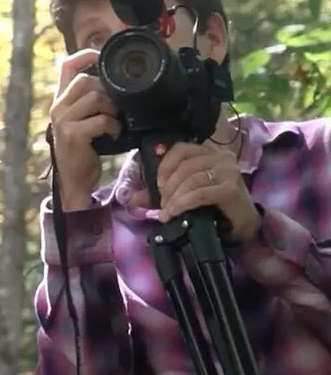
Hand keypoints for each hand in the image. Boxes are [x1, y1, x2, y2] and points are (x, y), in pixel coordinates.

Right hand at [48, 49, 121, 209]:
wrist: (73, 179)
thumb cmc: (82, 148)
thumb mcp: (81, 120)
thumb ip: (89, 101)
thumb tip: (115, 84)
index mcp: (60, 100)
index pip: (67, 66)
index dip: (85, 55)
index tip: (101, 55)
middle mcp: (58, 107)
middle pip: (85, 80)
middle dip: (107, 90)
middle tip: (116, 106)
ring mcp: (63, 121)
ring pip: (95, 98)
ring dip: (112, 109)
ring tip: (115, 121)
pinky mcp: (72, 135)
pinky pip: (100, 120)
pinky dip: (113, 126)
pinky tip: (114, 134)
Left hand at [130, 142, 260, 241]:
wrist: (242, 225)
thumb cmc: (214, 206)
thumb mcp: (186, 194)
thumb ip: (160, 192)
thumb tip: (131, 197)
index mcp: (209, 153)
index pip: (180, 149)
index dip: (164, 166)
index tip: (158, 186)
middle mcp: (221, 158)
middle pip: (184, 167)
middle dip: (167, 188)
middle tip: (163, 205)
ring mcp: (228, 172)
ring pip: (190, 180)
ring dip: (173, 198)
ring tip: (168, 212)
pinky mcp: (231, 189)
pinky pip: (199, 194)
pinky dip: (182, 204)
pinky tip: (174, 214)